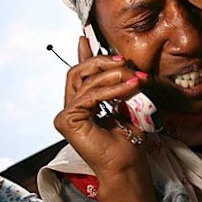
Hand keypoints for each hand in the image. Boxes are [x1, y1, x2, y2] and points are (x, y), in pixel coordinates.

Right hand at [53, 36, 148, 179]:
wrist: (127, 165)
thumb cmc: (129, 139)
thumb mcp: (126, 102)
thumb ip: (119, 84)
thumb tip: (122, 64)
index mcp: (81, 105)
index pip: (80, 74)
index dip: (83, 55)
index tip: (86, 37)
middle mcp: (69, 109)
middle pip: (80, 72)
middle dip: (104, 63)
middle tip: (126, 62)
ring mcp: (65, 115)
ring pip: (86, 81)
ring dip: (114, 76)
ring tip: (135, 78)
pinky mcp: (67, 121)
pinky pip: (91, 96)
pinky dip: (112, 90)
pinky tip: (130, 87)